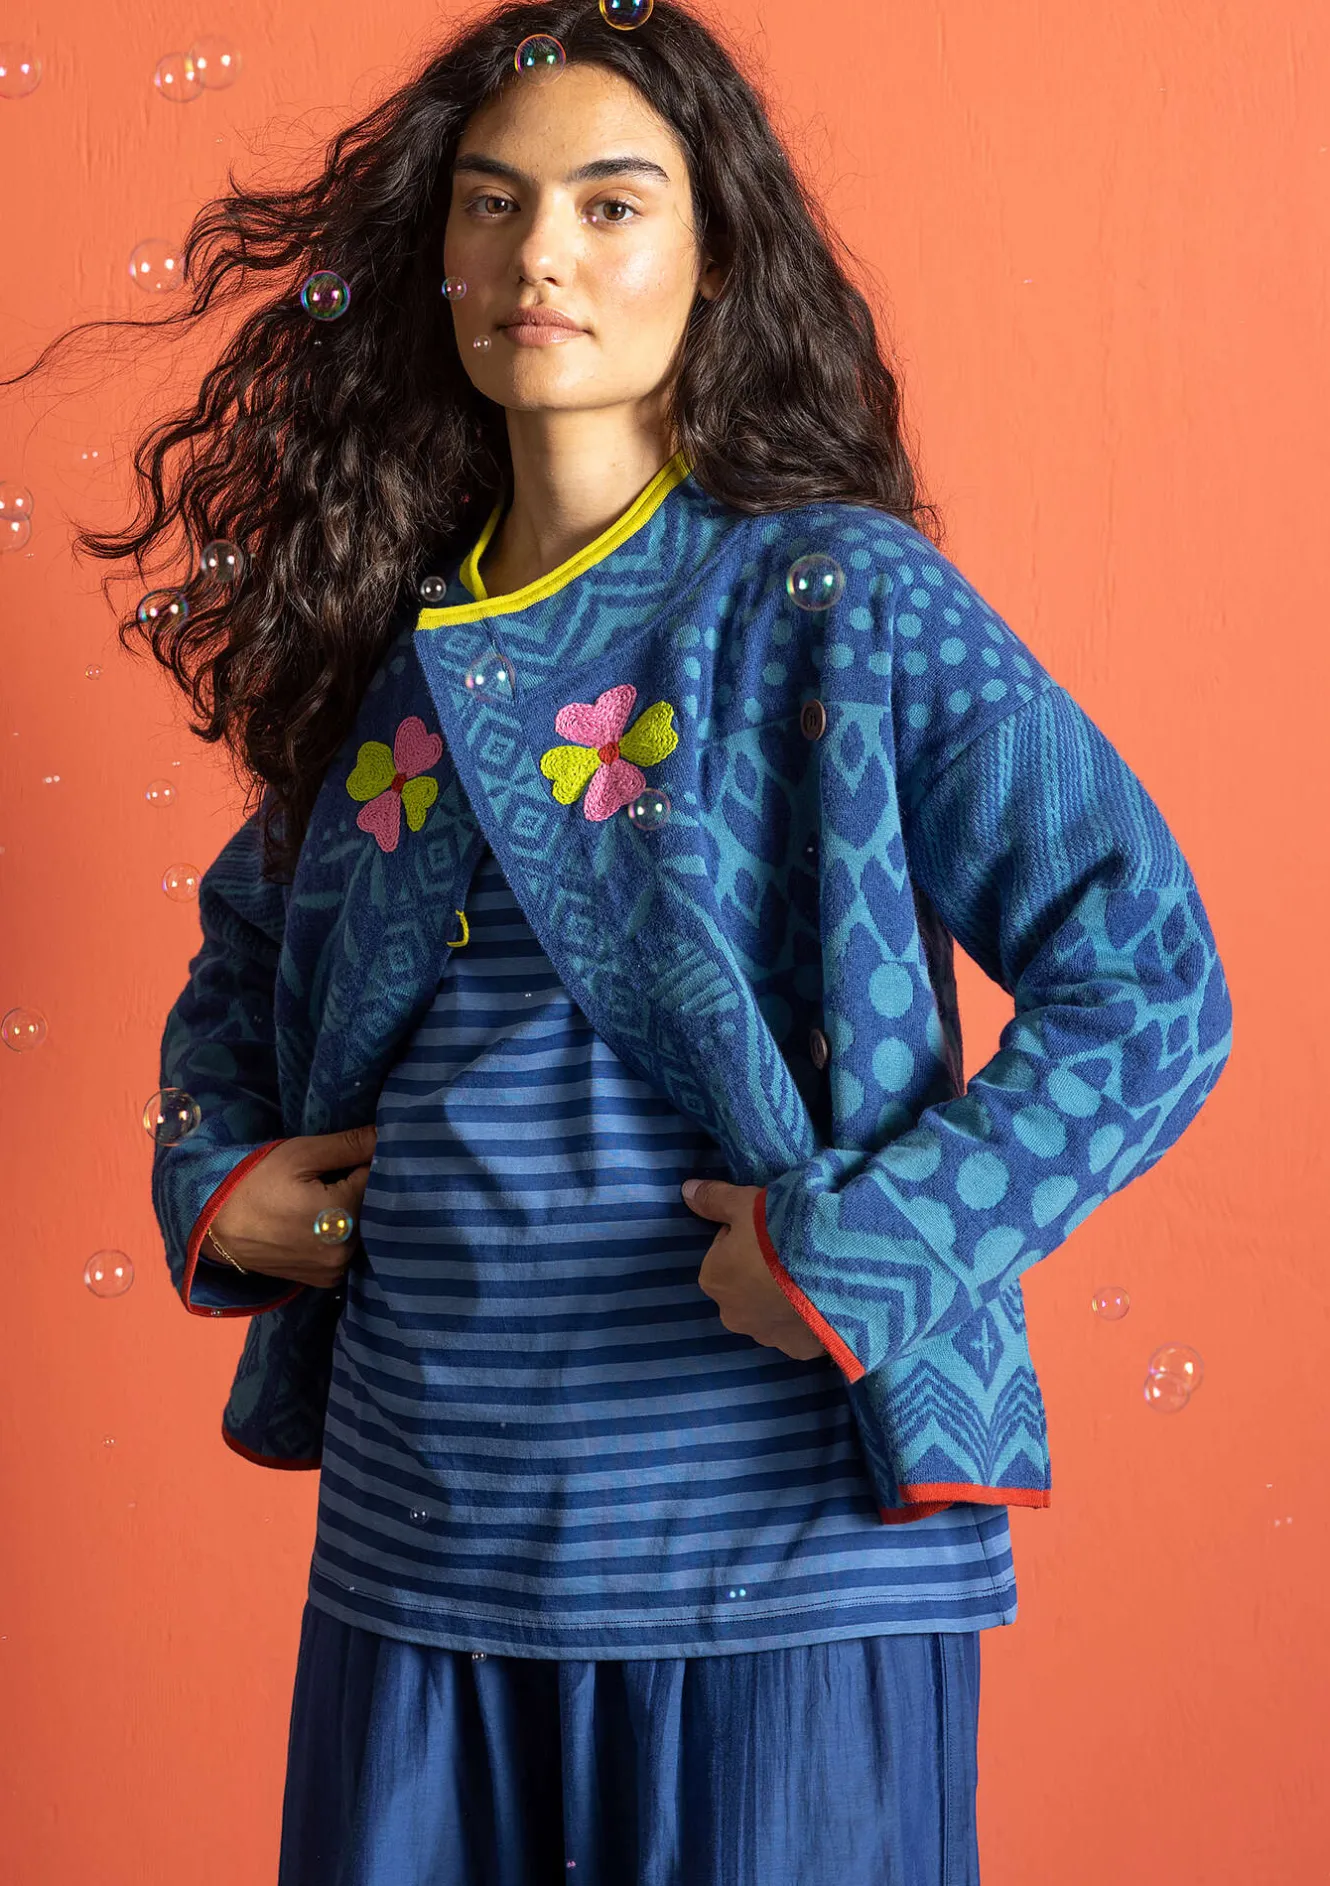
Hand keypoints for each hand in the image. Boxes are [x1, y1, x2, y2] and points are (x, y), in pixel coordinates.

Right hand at [205, 1124, 378, 1289]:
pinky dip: (344, 1235)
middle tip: (345, 1170)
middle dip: (367, 1188)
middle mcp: (346, 1248)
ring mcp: (335, 1269)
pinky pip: (348, 1251)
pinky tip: (326, 1219)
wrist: (212, 1227)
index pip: (380, 1179)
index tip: (362, 1150)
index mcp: (344, 1214)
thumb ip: (348, 1145)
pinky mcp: (325, 1279)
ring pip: (364, 1231)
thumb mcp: (300, 1154)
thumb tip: (387, 1133)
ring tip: (333, 1193)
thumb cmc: (253, 1183)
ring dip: (357, 1212)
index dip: (374, 1161)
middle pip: (376, 1209)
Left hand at [682, 1178, 826, 1360]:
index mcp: (713, 1280)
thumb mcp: (744, 1203)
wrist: (834, 1270)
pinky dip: (806, 1316)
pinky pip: (798, 1329)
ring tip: (810, 1271)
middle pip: (744, 1285)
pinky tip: (822, 1298)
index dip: (747, 1235)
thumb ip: (714, 1199)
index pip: (724, 1251)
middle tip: (791, 1249)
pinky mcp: (799, 1351)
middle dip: (762, 1271)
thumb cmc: (778, 1232)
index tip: (769, 1228)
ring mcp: (768, 1337)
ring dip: (783, 1295)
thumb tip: (685, 1191)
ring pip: (770, 1310)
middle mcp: (733, 1316)